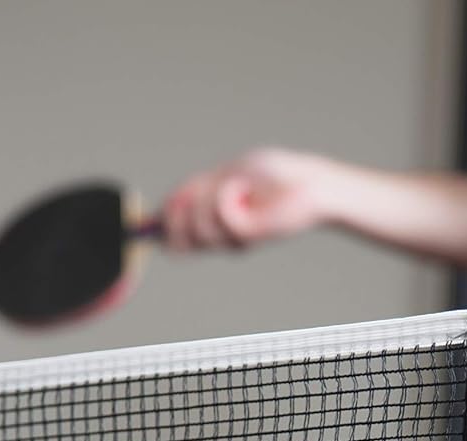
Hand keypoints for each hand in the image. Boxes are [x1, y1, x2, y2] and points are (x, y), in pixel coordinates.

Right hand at [162, 148, 341, 251]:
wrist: (310, 183)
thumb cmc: (275, 175)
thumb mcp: (225, 175)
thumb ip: (197, 191)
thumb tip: (166, 207)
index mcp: (213, 222)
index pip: (175, 233)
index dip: (162, 223)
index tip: (157, 213)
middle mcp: (220, 235)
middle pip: (178, 238)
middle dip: (181, 211)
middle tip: (203, 191)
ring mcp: (233, 239)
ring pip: (197, 227)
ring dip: (210, 197)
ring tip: (237, 185)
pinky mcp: (247, 236)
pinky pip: (219, 215)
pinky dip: (227, 194)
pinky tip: (245, 189)